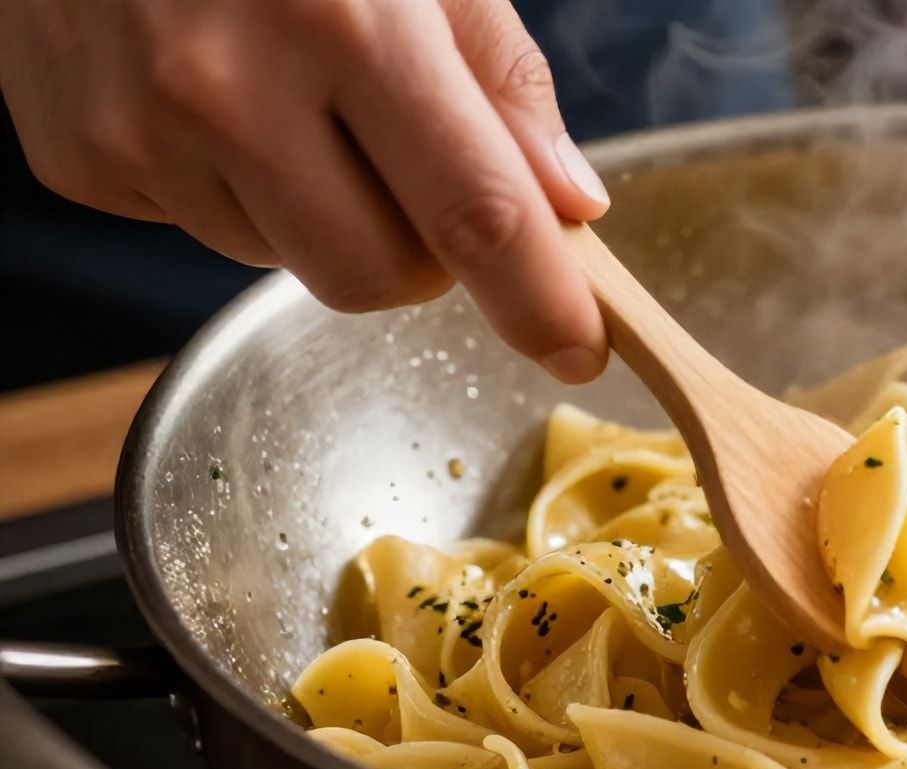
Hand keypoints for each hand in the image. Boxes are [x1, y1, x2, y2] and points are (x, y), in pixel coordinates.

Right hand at [0, 0, 609, 382]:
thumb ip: (498, 73)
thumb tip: (568, 204)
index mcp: (346, 21)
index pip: (475, 211)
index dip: (540, 301)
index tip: (577, 350)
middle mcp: (232, 88)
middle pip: (378, 279)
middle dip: (421, 255)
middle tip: (412, 172)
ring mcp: (141, 130)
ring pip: (289, 263)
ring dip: (319, 214)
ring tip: (287, 96)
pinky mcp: (81, 158)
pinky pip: (202, 232)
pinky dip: (232, 189)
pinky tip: (209, 97)